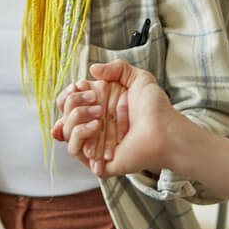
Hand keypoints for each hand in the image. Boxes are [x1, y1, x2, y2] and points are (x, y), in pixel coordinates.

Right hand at [63, 59, 192, 177]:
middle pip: (64, 114)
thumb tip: (92, 69)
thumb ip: (116, 68)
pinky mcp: (97, 160)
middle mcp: (95, 125)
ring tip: (98, 116)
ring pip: (65, 131)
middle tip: (95, 101)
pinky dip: (79, 135)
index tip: (78, 87)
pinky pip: (74, 149)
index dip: (68, 93)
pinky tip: (95, 127)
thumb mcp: (138, 78)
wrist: (164, 130)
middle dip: (73, 102)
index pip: (69, 101)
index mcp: (100, 107)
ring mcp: (95, 143)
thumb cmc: (155, 107)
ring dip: (75, 117)